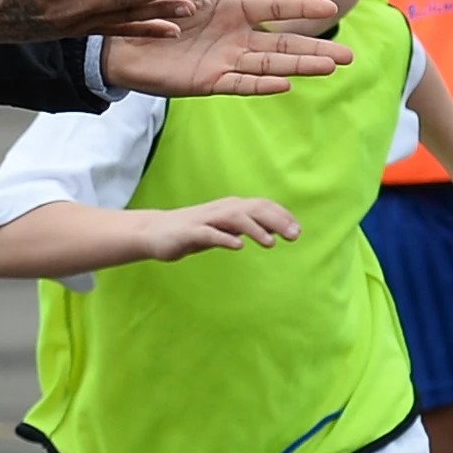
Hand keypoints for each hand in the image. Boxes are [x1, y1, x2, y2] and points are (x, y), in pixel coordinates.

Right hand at [132, 196, 300, 261]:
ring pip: (234, 218)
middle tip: (294, 236)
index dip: (281, 216)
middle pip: (253, 209)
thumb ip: (244, 228)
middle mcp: (221, 209)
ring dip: (254, 229)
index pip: (261, 206)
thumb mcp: (223, 229)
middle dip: (276, 221)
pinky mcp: (190, 232)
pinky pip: (210, 234)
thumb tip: (272, 231)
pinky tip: (238, 246)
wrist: (154, 232)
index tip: (297, 230)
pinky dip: (225, 238)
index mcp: (230, 207)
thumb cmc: (193, 231)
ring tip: (270, 242)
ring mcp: (205, 220)